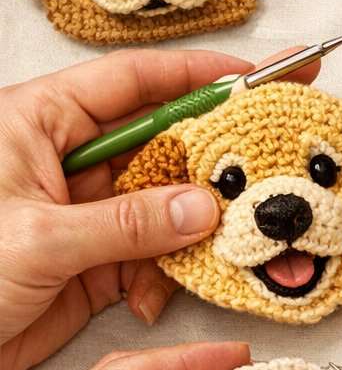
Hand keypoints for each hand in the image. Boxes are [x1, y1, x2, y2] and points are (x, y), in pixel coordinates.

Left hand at [0, 47, 316, 369]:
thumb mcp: (34, 239)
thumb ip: (125, 222)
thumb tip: (202, 207)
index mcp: (41, 122)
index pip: (136, 81)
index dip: (201, 75)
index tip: (262, 75)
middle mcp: (66, 160)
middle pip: (161, 139)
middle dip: (216, 153)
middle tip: (279, 146)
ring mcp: (81, 214)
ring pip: (165, 203)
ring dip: (196, 225)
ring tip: (234, 234)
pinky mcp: (88, 265)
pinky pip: (150, 256)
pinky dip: (165, 275)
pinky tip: (157, 295)